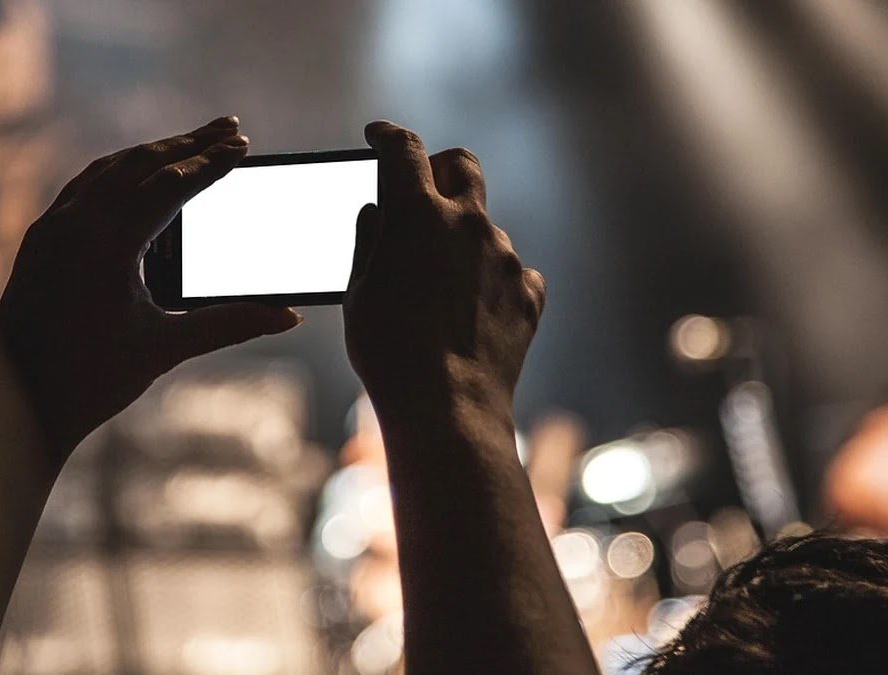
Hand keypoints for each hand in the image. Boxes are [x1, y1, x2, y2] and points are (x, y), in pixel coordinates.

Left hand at [0, 117, 301, 460]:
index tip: (243, 146)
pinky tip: (136, 178)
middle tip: (228, 127)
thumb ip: (230, 324)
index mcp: (105, 245)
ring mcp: (49, 230)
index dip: (210, 163)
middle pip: (138, 164)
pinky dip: (118, 173)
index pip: (168, 185)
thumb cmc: (89, 381)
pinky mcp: (38, 243)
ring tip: (190, 144)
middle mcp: (71, 225)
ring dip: (152, 153)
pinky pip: (83, 189)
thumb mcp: (166, 348)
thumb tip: (288, 315)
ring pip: (107, 170)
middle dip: (186, 143)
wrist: (16, 410)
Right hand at [343, 121, 545, 422]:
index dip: (388, 137)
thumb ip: (371, 240)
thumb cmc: (389, 352)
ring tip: (440, 290)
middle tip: (424, 190)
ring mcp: (505, 256)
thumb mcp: (358, 292)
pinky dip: (493, 282)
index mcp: (416, 213)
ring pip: (486, 228)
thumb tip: (380, 214)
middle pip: (462, 165)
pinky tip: (473, 313)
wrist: (447, 408)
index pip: (404, 148)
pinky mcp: (529, 292)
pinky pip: (513, 273)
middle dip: (442, 168)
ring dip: (464, 242)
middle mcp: (468, 223)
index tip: (379, 138)